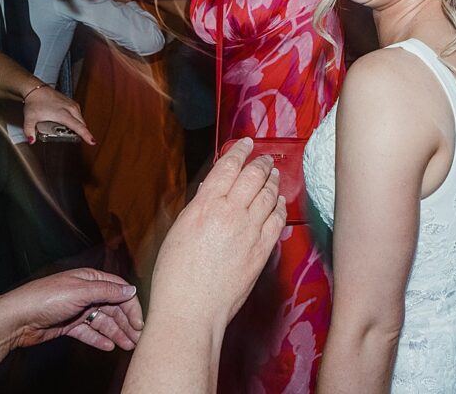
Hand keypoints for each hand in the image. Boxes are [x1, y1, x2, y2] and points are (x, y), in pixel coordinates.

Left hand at [3, 268, 143, 351]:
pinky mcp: (68, 325)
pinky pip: (88, 332)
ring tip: (127, 346)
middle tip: (138, 339)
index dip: (132, 306)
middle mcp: (86, 293)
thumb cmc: (46, 298)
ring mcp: (77, 310)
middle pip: (113, 308)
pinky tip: (108, 347)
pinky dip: (99, 339)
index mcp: (90, 279)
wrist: (17, 318)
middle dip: (126, 322)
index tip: (140, 322)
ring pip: (102, 322)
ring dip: (116, 333)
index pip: (119, 290)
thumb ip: (107, 292)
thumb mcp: (81, 291)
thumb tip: (131, 290)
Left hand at [23, 83, 95, 144]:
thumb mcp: (29, 118)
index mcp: (62, 114)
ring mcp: (71, 104)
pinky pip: (78, 113)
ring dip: (79, 126)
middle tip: (77, 140)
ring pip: (81, 118)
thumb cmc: (35, 101)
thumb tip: (31, 140)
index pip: (78, 127)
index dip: (86, 135)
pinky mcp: (71, 102)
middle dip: (82, 133)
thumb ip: (29, 131)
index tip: (92, 141)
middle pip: (82, 124)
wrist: (35, 89)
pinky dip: (77, 120)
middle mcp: (70, 108)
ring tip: (71, 132)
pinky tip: (71, 122)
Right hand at [149, 138, 285, 330]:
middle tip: (264, 158)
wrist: (191, 311)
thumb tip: (212, 189)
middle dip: (261, 163)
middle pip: (254, 176)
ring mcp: (250, 232)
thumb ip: (198, 207)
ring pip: (269, 195)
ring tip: (274, 176)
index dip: (239, 151)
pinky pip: (277, 220)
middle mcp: (230, 213)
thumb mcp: (179, 231)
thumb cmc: (176, 276)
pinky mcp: (262, 250)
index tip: (246, 143)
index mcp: (205, 206)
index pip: (228, 167)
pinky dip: (280, 207)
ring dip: (273, 182)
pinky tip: (279, 203)